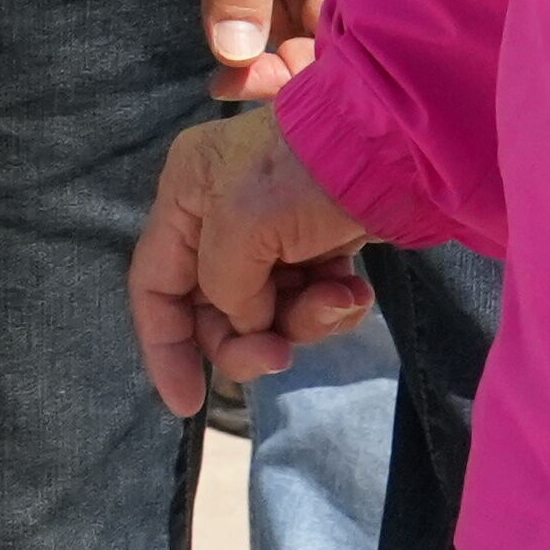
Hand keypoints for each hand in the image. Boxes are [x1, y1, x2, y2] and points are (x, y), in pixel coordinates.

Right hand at [133, 106, 377, 412]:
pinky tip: (356, 289)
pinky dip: (332, 305)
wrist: (396, 145)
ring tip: (340, 297)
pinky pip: (310, 301)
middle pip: (215, 310)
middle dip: (249, 339)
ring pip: (268, 313)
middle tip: (282, 355)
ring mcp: (272, 234)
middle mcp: (220, 216)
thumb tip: (245, 319)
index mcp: (186, 197)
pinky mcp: (318, 245)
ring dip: (303, 320)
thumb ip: (222, 287)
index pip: (154, 285)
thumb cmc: (304, 175)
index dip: (165, 348)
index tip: (188, 404)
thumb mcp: (241, 226)